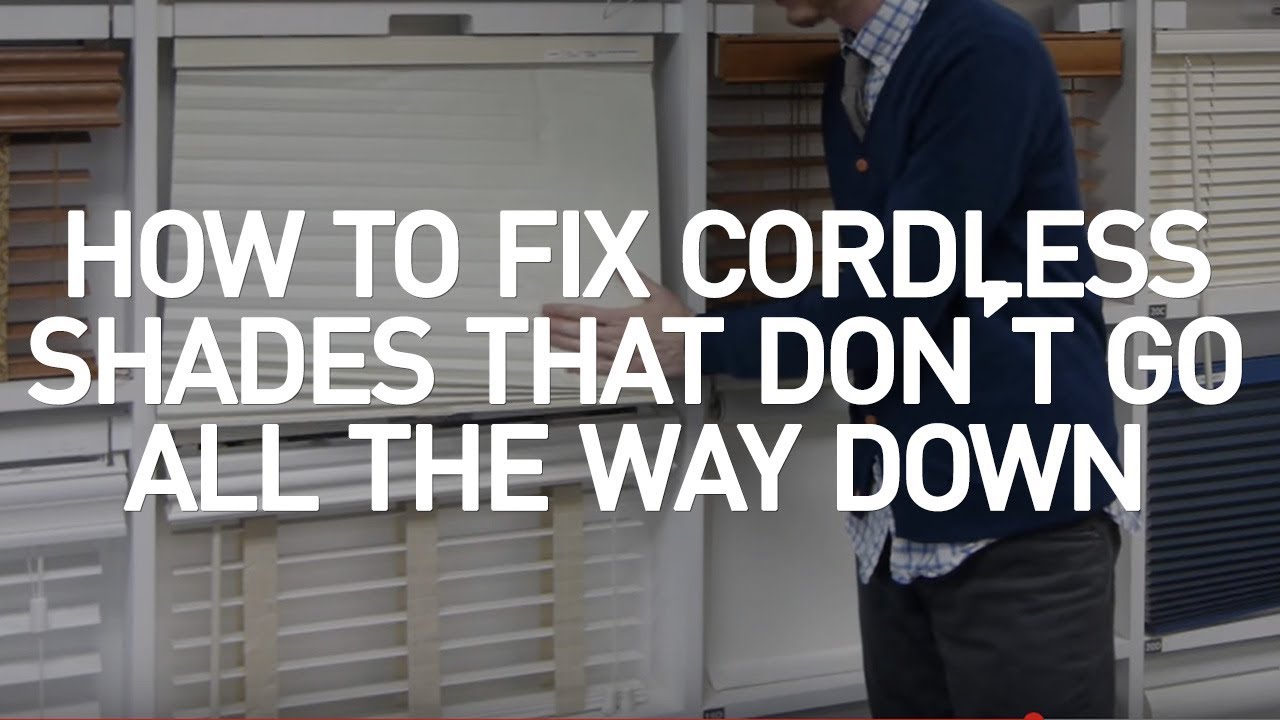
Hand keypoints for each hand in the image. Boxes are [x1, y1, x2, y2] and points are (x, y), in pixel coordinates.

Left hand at [542, 272, 695, 376]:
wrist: (697, 346)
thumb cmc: (679, 321)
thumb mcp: (659, 294)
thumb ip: (636, 280)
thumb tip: (619, 266)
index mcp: (624, 318)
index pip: (586, 314)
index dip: (563, 311)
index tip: (547, 309)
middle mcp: (619, 337)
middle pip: (580, 333)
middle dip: (556, 328)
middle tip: (538, 325)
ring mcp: (623, 355)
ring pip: (587, 351)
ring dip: (564, 347)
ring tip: (545, 342)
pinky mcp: (630, 370)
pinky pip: (602, 371)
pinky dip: (585, 370)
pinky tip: (569, 368)